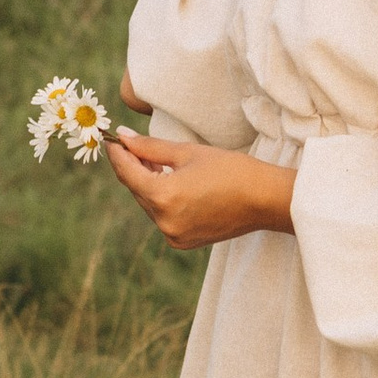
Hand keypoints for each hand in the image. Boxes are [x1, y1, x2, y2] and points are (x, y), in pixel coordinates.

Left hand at [106, 133, 296, 251]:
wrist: (265, 199)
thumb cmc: (230, 170)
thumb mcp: (187, 152)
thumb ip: (150, 147)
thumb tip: (122, 136)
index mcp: (163, 197)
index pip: (127, 173)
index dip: (117, 154)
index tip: (112, 139)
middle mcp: (164, 221)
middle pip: (136, 189)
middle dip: (133, 167)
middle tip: (133, 145)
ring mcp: (173, 235)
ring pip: (148, 204)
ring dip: (147, 183)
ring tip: (155, 161)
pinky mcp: (182, 241)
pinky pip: (162, 217)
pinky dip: (161, 200)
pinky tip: (170, 183)